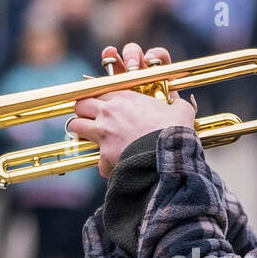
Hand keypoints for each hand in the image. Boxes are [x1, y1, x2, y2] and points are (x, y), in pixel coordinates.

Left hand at [67, 43, 195, 177]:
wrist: (168, 155)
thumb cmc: (174, 130)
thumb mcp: (180, 110)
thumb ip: (176, 103)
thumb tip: (180, 103)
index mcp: (124, 97)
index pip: (97, 91)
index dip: (98, 99)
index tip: (102, 106)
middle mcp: (109, 112)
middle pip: (80, 105)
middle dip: (83, 112)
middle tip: (91, 120)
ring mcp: (104, 133)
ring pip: (76, 126)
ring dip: (83, 133)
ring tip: (93, 140)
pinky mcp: (104, 155)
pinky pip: (98, 161)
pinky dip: (105, 165)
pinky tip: (115, 167)